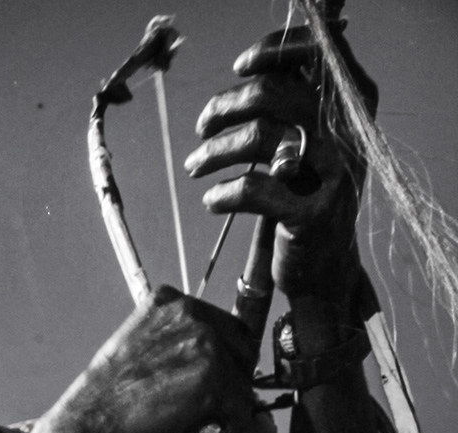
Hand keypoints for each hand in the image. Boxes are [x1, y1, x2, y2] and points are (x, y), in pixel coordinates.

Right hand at [54, 290, 253, 432]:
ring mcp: (204, 343)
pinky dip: (226, 422)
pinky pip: (240, 404)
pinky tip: (196, 429)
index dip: (225, 354)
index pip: (223, 323)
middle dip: (232, 376)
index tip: (217, 378)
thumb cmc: (102, 399)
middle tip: (209, 404)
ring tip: (192, 419)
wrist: (85, 424)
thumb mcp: (135, 346)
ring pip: (242, 376)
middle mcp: (191, 313)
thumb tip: (200, 360)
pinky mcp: (212, 378)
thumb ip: (170, 342)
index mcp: (169, 301)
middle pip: (242, 345)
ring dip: (225, 402)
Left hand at [186, 26, 374, 303]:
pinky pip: (253, 190)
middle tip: (202, 128)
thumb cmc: (309, 197)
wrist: (327, 268)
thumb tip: (250, 73)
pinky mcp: (311, 215)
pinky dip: (223, 193)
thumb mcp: (311, 142)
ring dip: (214, 151)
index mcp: (351, 103)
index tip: (239, 67)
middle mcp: (347, 131)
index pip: (315, 51)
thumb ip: (291, 105)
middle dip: (225, 107)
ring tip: (194, 166)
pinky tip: (211, 200)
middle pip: (272, 94)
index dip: (272, 51)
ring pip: (258, 137)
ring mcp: (333, 173)